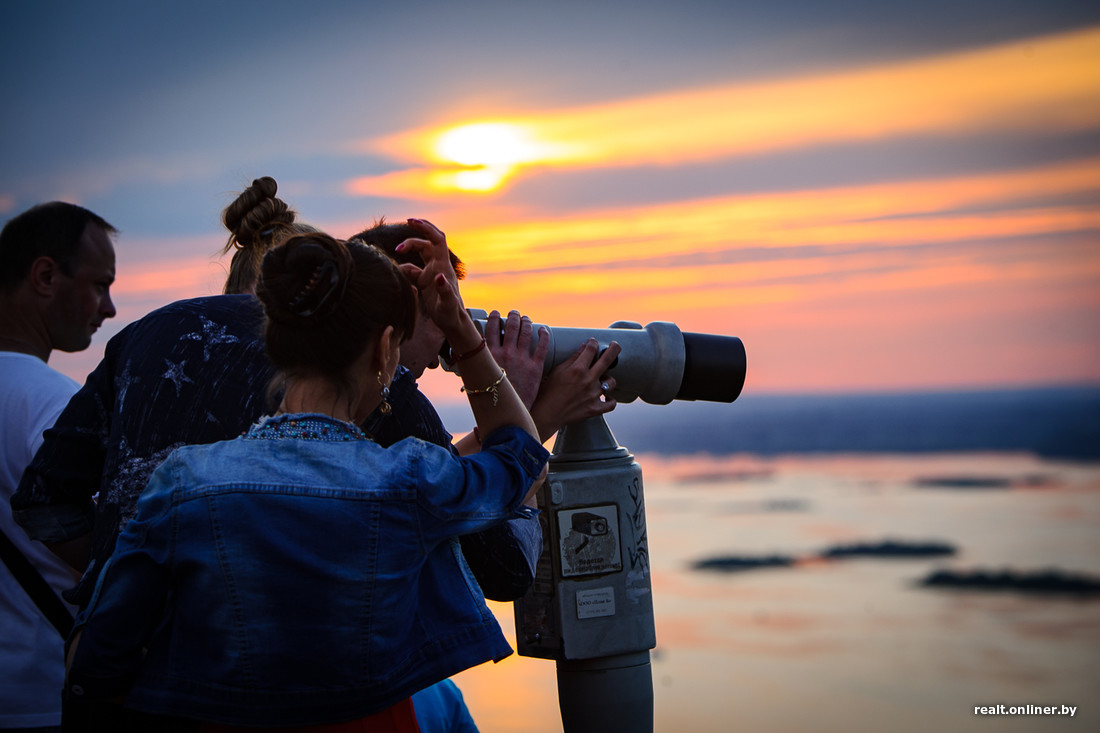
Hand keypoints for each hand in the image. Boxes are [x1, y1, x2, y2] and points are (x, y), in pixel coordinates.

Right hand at [395, 219, 470, 340]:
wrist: (452, 323)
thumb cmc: (451, 315)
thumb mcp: (448, 304)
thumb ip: (445, 290)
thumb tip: (439, 276)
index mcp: (443, 266)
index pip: (437, 239)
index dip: (426, 228)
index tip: (411, 222)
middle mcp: (438, 266)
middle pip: (427, 241)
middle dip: (414, 236)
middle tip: (399, 245)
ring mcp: (432, 272)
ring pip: (420, 251)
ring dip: (409, 248)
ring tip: (396, 252)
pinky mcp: (425, 281)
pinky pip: (413, 268)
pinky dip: (405, 266)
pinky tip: (397, 272)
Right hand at [485, 310, 548, 409]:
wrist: (506, 414)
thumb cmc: (490, 400)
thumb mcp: (477, 380)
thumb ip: (475, 370)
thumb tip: (467, 367)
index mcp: (490, 356)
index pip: (492, 329)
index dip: (494, 318)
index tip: (496, 314)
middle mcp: (506, 354)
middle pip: (511, 327)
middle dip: (513, 316)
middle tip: (514, 314)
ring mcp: (522, 359)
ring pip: (526, 332)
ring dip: (526, 322)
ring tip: (526, 319)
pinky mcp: (535, 368)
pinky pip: (542, 346)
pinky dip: (543, 335)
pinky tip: (542, 330)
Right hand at [530, 339, 621, 439]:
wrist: (546, 414)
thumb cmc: (547, 392)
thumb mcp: (557, 371)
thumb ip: (572, 359)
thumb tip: (583, 347)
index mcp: (577, 369)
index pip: (591, 350)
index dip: (593, 343)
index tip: (593, 342)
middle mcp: (588, 381)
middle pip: (607, 360)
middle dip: (614, 349)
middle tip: (615, 345)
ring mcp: (593, 395)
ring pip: (611, 382)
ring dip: (608, 378)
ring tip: (602, 379)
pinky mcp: (595, 409)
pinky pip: (611, 404)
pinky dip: (611, 400)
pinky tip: (607, 397)